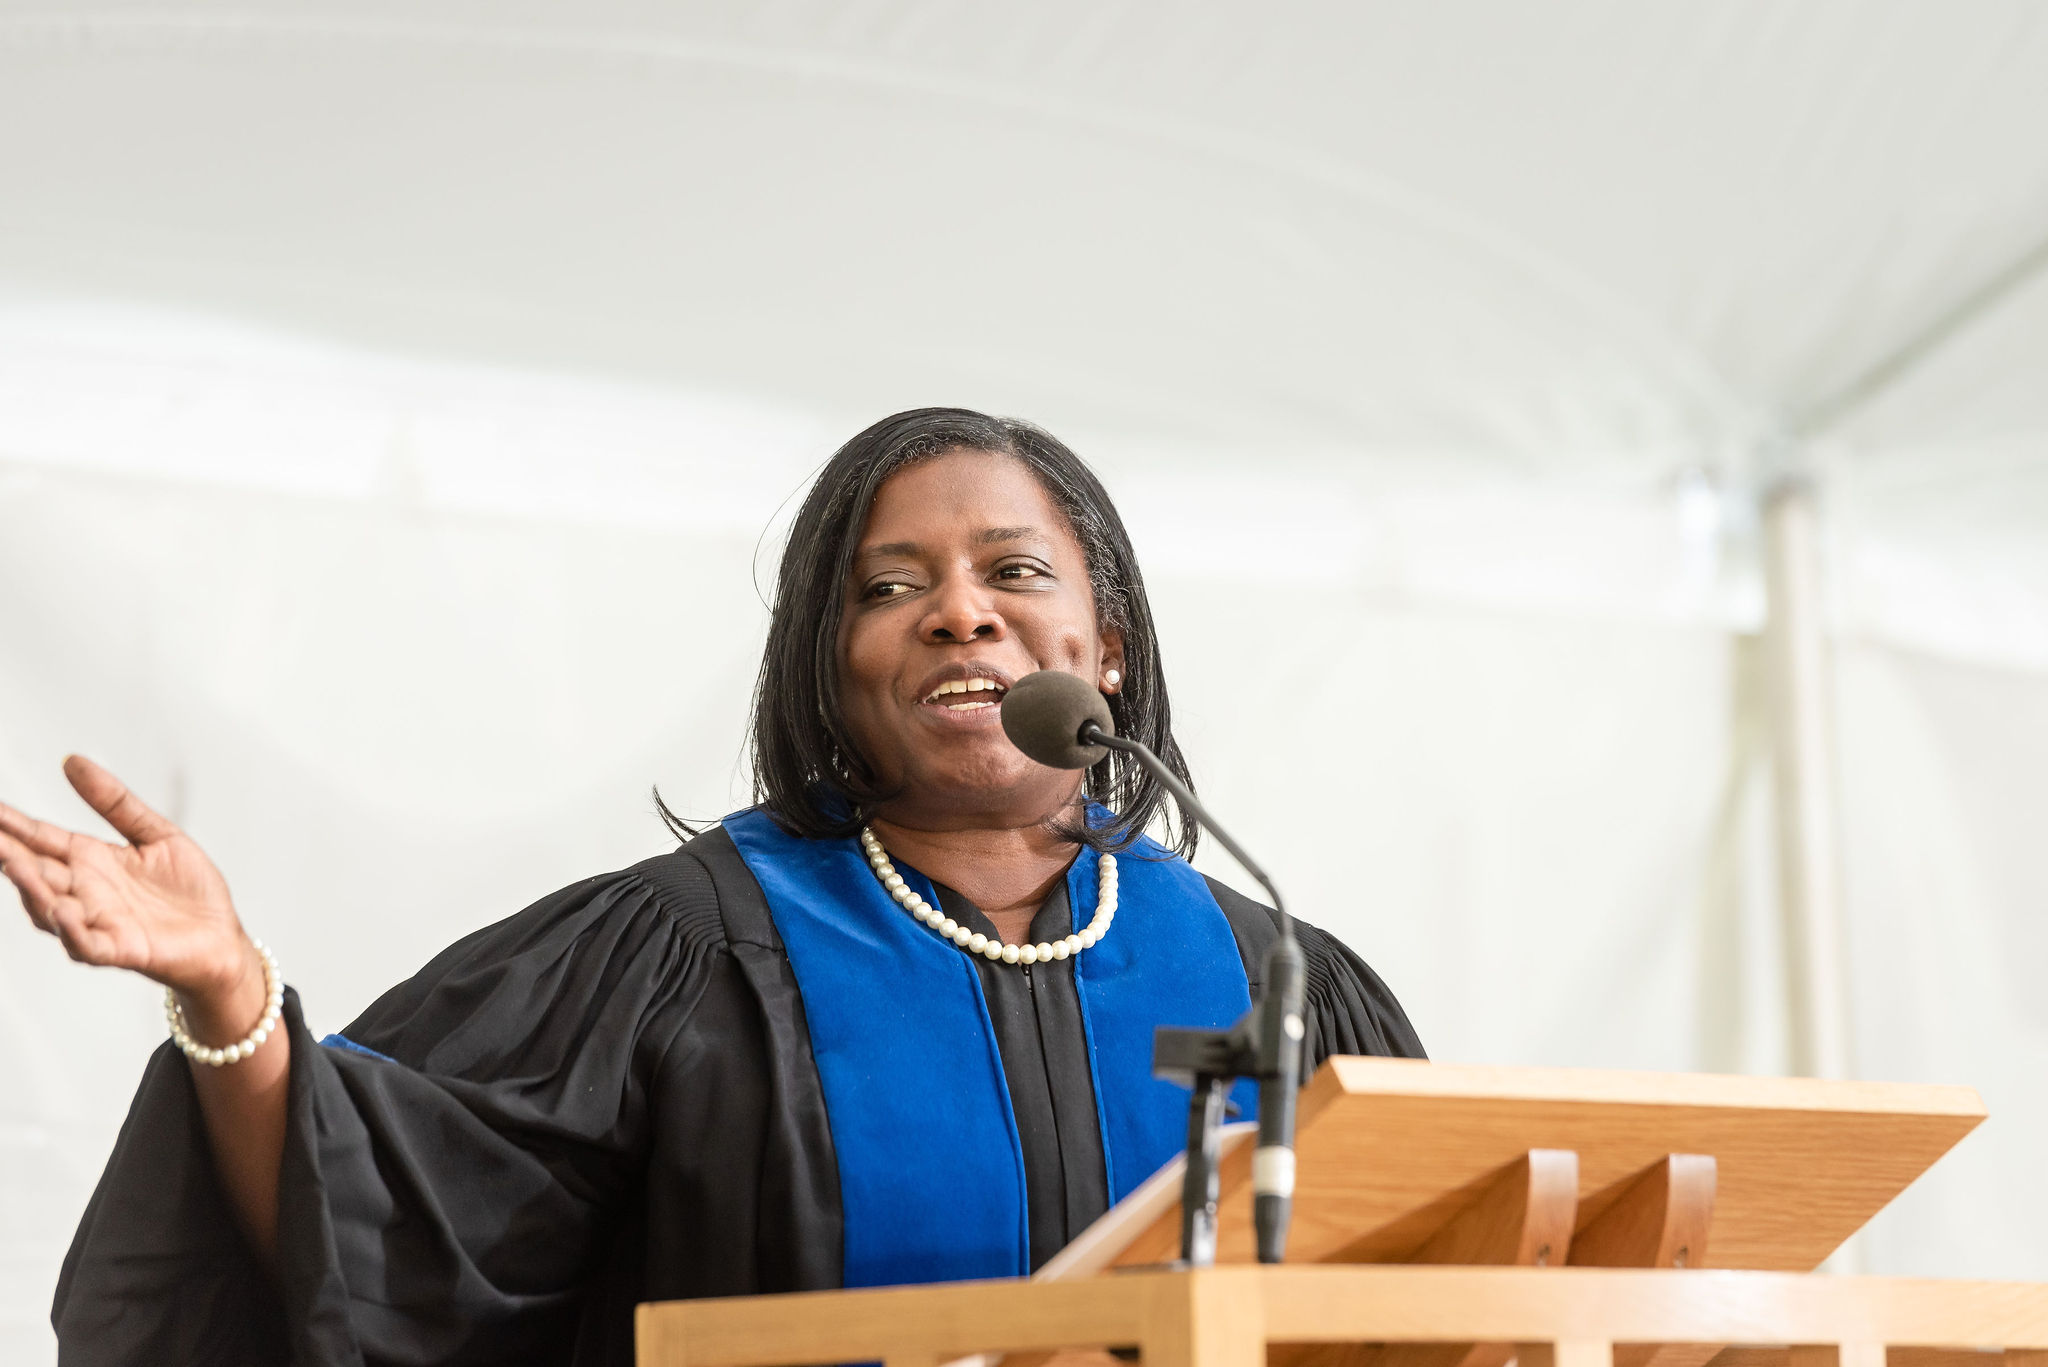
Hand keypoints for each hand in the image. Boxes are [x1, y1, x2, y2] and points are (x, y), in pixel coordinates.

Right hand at [0, 756, 252, 1008]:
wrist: (222, 936)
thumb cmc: (189, 892)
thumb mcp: (156, 834)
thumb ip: (115, 802)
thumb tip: (73, 761)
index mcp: (91, 861)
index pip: (41, 838)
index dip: (13, 824)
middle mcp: (86, 891)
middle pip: (36, 871)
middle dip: (8, 854)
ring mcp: (99, 921)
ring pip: (50, 908)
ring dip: (30, 888)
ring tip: (14, 862)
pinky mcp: (121, 949)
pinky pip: (87, 944)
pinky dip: (72, 931)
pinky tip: (63, 912)